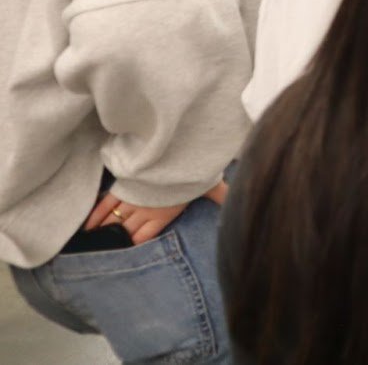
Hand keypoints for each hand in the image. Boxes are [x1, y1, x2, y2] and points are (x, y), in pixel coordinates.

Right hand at [84, 180, 227, 245]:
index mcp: (164, 214)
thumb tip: (239, 202)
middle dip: (116, 241)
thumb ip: (223, 196)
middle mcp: (145, 211)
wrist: (172, 154)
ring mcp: (131, 200)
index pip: (144, 237)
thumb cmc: (192, 171)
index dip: (134, 246)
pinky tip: (87, 227)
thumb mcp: (210, 185)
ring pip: (113, 220)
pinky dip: (95, 215)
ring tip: (91, 242)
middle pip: (126, 231)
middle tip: (103, 252)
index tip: (125, 253)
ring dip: (103, 231)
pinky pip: (105, 204)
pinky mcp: (122, 187)